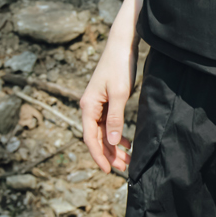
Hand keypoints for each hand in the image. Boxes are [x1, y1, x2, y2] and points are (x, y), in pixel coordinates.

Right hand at [80, 36, 136, 173]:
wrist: (121, 45)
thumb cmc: (119, 67)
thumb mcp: (119, 94)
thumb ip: (115, 119)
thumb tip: (113, 142)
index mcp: (88, 107)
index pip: (90, 138)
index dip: (99, 156)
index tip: (107, 171)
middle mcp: (89, 107)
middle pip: (97, 138)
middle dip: (109, 154)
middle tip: (124, 168)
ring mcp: (96, 105)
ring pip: (103, 133)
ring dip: (114, 147)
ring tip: (127, 159)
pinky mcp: (105, 101)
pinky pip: (108, 124)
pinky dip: (116, 135)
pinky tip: (127, 142)